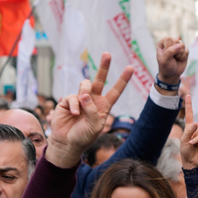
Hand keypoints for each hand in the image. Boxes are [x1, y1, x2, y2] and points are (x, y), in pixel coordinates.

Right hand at [46, 53, 132, 168]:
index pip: (115, 91)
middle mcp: (93, 100)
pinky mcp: (67, 101)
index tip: (130, 68)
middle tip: (107, 54)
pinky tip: (74, 114)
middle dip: (104, 66)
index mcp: (104, 106)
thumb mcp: (95, 126)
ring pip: (85, 84)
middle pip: (100, 79)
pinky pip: (72, 97)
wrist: (67, 143)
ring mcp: (80, 99)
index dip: (123, 80)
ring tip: (83, 105)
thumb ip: (93, 110)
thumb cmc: (84, 137)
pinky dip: (74, 105)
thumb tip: (85, 95)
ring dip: (84, 93)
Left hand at [156, 37, 187, 89]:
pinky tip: (179, 60)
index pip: (168, 39)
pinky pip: (187, 50)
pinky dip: (183, 57)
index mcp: (162, 43)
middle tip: (172, 57)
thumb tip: (179, 45)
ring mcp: (177, 46)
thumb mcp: (164, 60)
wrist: (171, 75)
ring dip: (179, 54)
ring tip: (175, 59)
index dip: (169, 47)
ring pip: (182, 45)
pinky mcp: (184, 51)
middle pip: (176, 41)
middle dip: (175, 51)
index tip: (166, 54)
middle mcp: (170, 43)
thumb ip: (170, 51)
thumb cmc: (165, 67)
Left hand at [181, 94, 197, 169]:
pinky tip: (194, 143)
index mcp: (190, 127)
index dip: (189, 105)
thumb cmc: (185, 151)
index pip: (189, 114)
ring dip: (194, 136)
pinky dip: (197, 139)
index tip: (188, 95)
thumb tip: (196, 123)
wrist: (191, 162)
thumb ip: (189, 131)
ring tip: (191, 143)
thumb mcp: (183, 140)